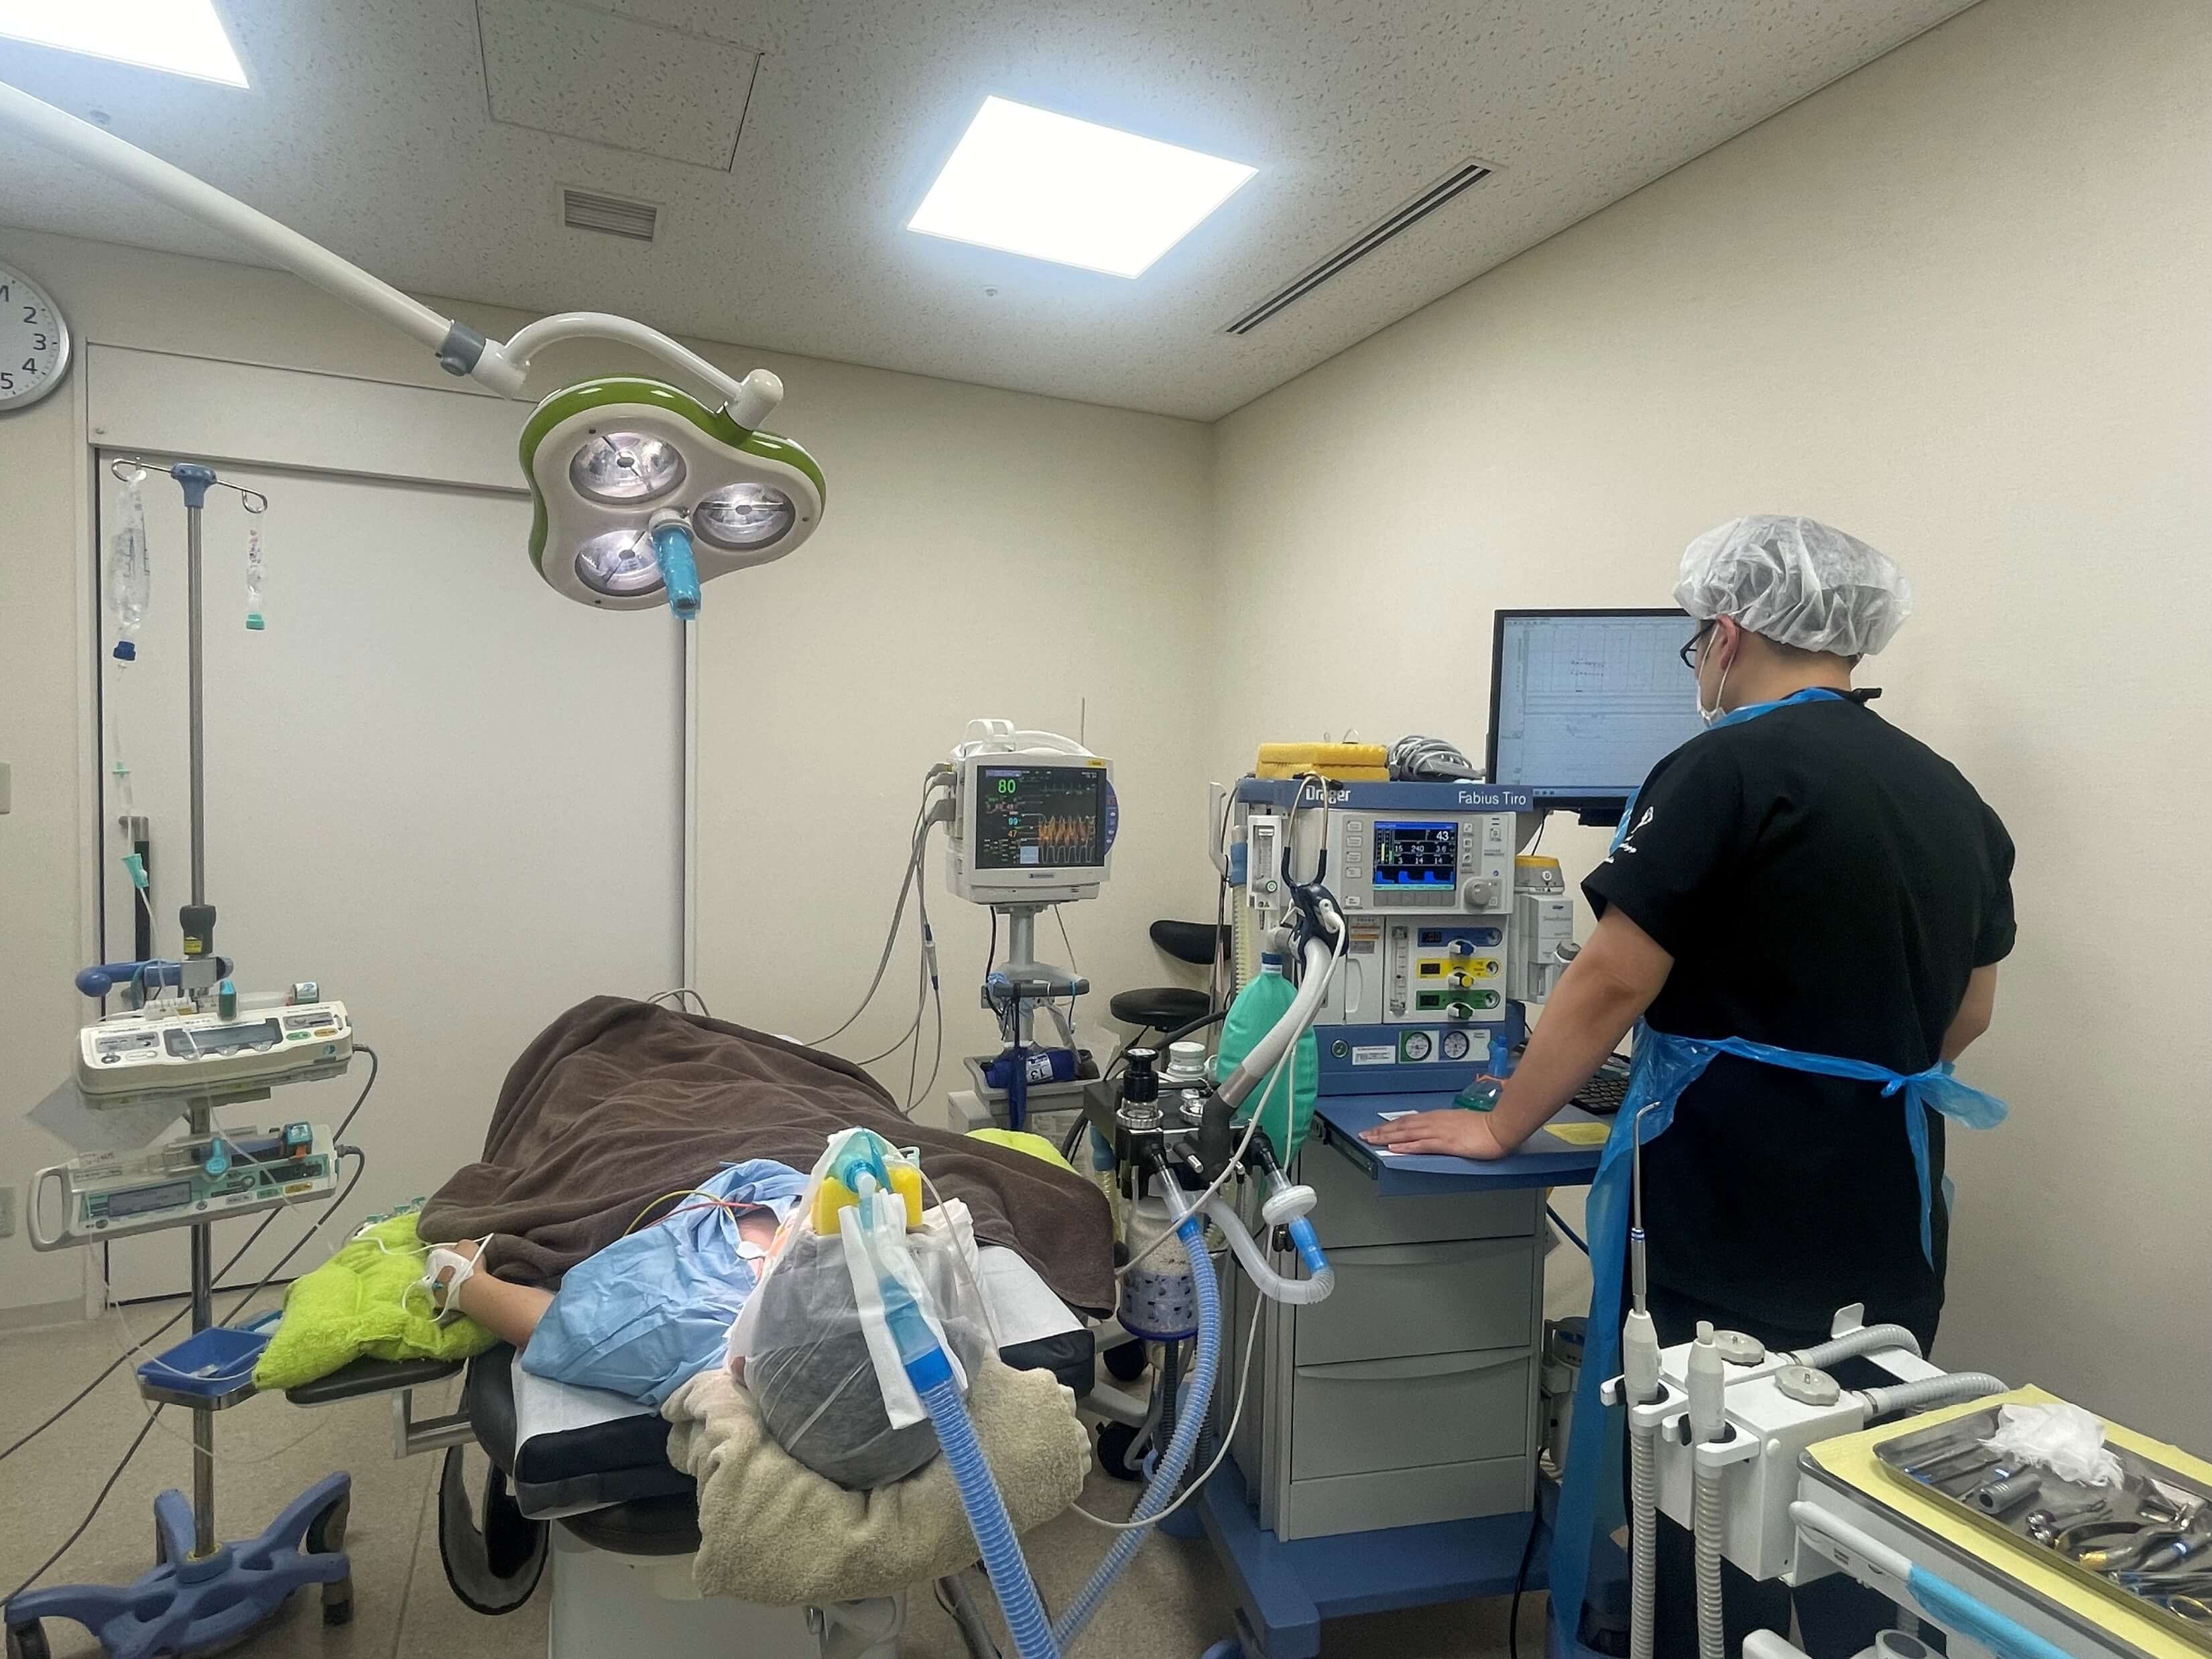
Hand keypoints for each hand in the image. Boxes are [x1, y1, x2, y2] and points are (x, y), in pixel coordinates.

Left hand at [1360, 1108, 1509, 1159]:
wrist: (1499, 1126)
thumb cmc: (1484, 1126)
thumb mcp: (1460, 1123)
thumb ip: (1446, 1127)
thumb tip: (1436, 1132)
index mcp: (1438, 1117)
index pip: (1409, 1120)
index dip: (1391, 1125)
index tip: (1377, 1129)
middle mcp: (1434, 1121)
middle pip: (1402, 1126)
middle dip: (1382, 1130)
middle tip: (1365, 1135)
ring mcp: (1439, 1132)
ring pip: (1407, 1134)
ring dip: (1387, 1137)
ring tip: (1372, 1140)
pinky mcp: (1446, 1143)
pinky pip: (1421, 1144)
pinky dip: (1406, 1146)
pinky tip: (1394, 1148)